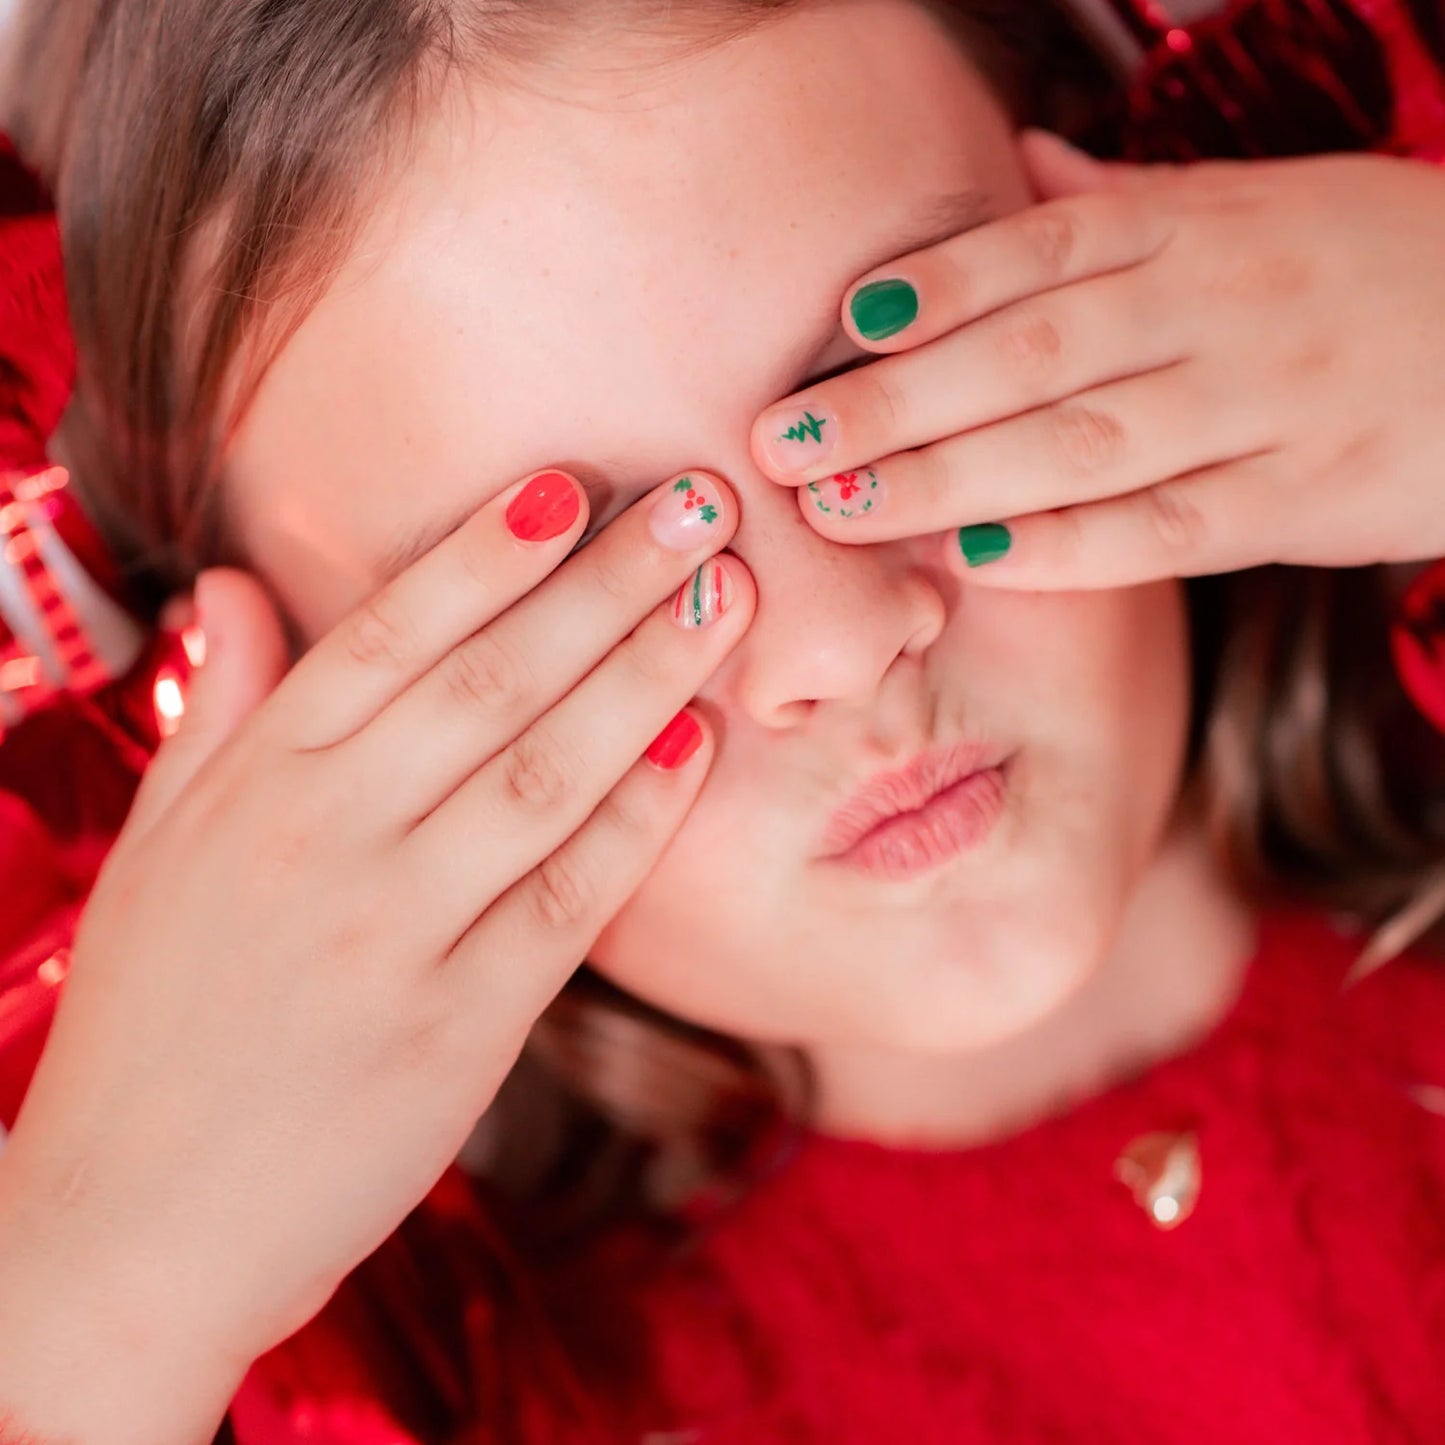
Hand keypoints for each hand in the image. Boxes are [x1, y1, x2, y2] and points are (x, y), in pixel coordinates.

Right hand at [0, 467, 751, 1444]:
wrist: (134, 1231)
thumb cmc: (152, 1024)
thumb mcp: (163, 848)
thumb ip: (219, 709)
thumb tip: (248, 584)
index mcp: (253, 783)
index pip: (388, 636)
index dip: (485, 554)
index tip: (568, 483)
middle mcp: (327, 840)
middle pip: (492, 683)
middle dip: (606, 584)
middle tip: (699, 503)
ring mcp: (397, 935)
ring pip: (546, 773)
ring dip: (647, 675)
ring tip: (723, 597)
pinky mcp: (460, 1029)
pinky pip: (569, 898)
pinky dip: (638, 815)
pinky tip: (695, 741)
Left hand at [751, 133, 1444, 587]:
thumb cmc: (1363, 268)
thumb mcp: (1252, 207)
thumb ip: (1124, 206)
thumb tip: (1015, 167)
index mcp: (1194, 228)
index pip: (1037, 255)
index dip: (930, 292)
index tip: (834, 330)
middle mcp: (1215, 307)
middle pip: (1030, 355)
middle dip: (896, 405)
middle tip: (785, 444)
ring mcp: (1257, 405)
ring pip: (1080, 445)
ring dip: (949, 480)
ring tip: (844, 509)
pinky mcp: (1293, 501)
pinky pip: (1163, 529)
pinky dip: (1065, 545)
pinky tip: (975, 556)